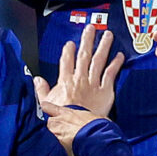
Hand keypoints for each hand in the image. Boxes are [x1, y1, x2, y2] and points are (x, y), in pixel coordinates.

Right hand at [32, 25, 122, 153]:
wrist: (77, 127)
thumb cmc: (61, 118)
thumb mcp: (45, 104)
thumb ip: (41, 90)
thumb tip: (36, 80)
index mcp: (65, 81)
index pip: (67, 61)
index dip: (68, 51)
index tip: (71, 43)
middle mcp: (80, 78)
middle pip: (84, 55)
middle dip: (87, 40)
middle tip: (91, 28)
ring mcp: (93, 83)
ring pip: (99, 60)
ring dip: (103, 46)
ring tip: (108, 35)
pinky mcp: (105, 90)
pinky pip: (111, 74)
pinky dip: (115, 64)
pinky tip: (119, 55)